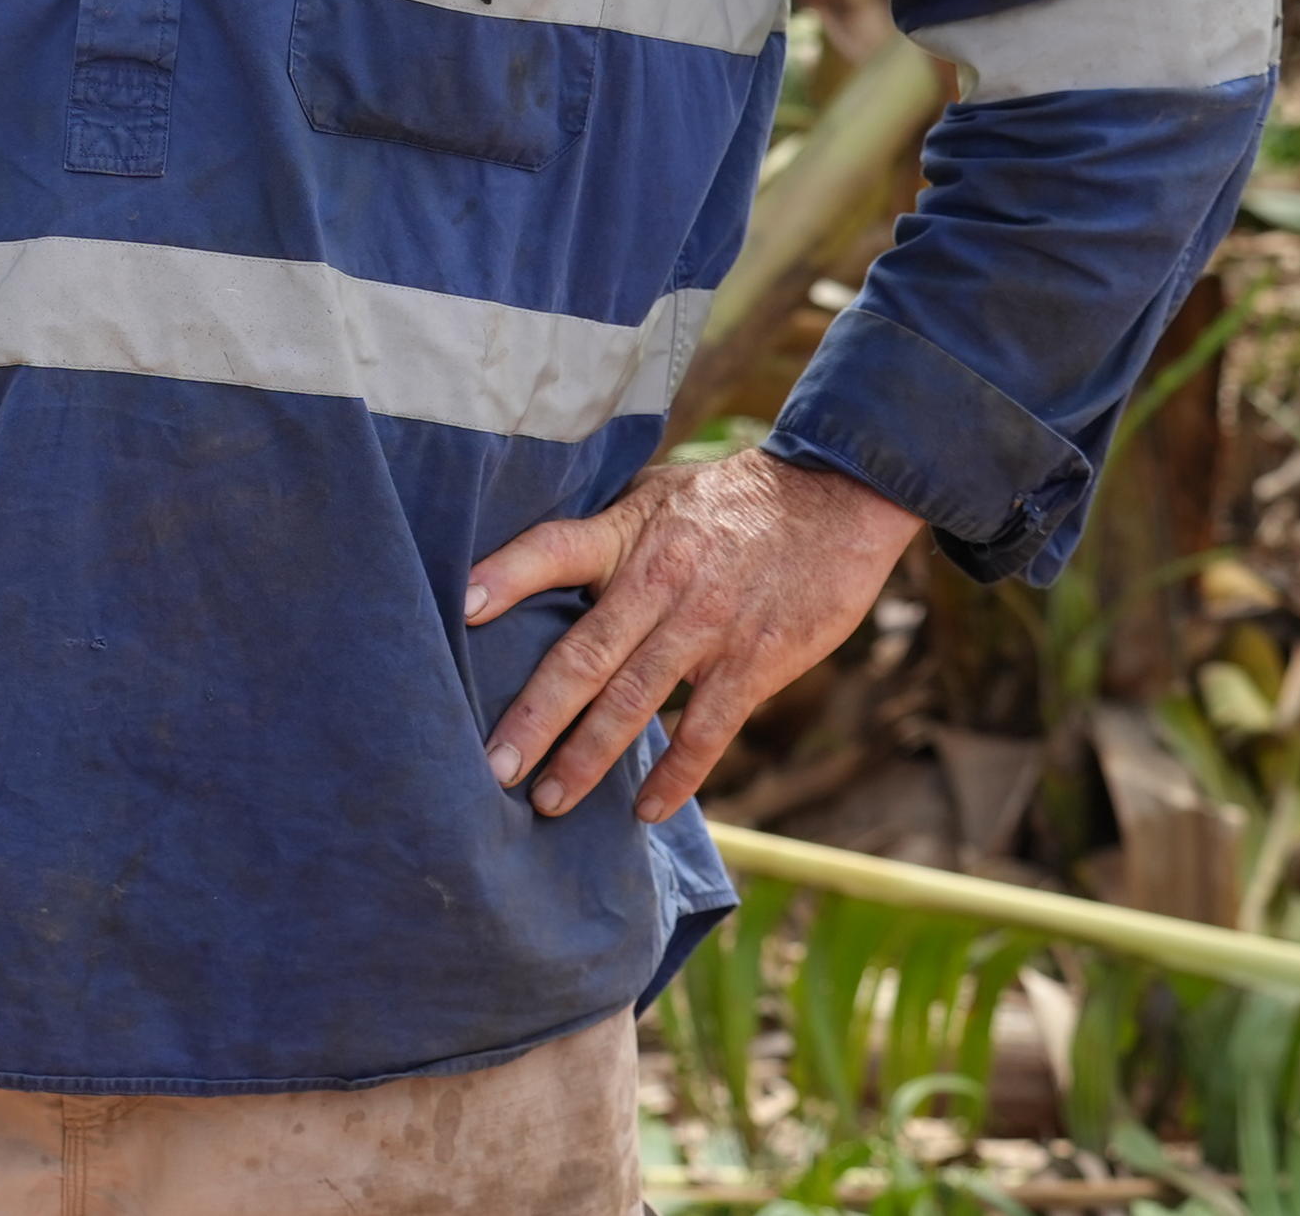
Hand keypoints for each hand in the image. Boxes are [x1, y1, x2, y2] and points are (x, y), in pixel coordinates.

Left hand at [468, 449, 920, 823]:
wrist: (837, 497)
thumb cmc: (731, 498)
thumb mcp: (658, 490)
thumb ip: (603, 530)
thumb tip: (534, 562)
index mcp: (628, 535)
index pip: (554, 549)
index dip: (507, 574)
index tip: (462, 607)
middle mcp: (661, 582)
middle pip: (584, 656)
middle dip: (535, 716)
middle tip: (493, 766)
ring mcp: (708, 627)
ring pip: (636, 703)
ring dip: (589, 758)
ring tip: (549, 801)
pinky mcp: (755, 662)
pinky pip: (707, 730)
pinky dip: (677, 775)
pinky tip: (645, 809)